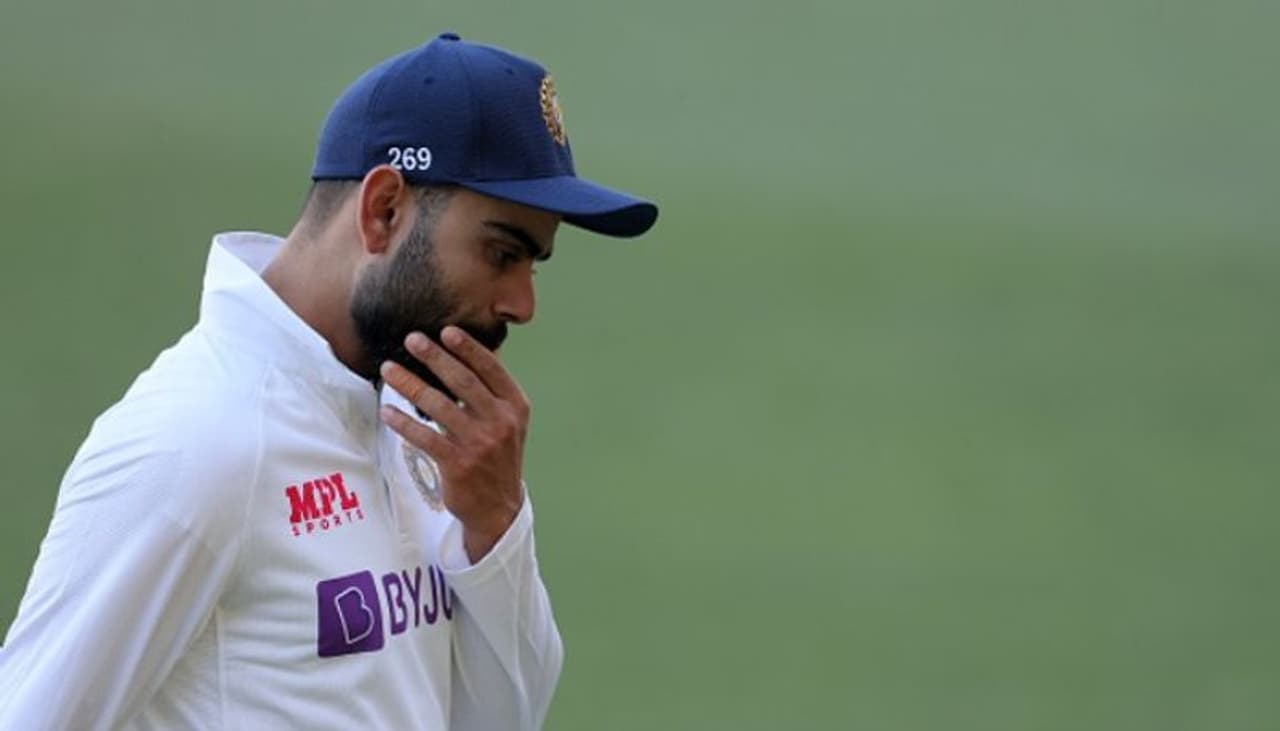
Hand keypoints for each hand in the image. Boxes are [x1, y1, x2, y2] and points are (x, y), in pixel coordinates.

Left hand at [379, 325, 529, 561]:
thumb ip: (492, 392)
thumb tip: (471, 352)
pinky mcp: (457, 464)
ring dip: (410, 384)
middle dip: (435, 357)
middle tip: (412, 338)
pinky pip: (423, 436)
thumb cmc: (497, 457)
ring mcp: (479, 443)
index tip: (446, 331)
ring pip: (438, 405)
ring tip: (389, 369)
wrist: (498, 508)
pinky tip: (387, 410)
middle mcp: (500, 422)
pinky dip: (402, 422)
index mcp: (515, 407)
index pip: (491, 369)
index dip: (468, 348)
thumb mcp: (508, 422)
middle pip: (463, 382)